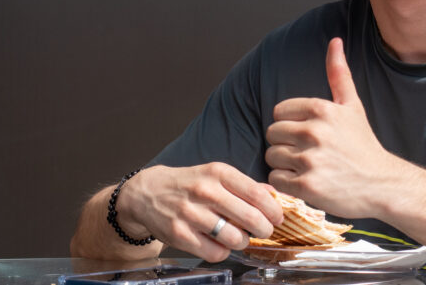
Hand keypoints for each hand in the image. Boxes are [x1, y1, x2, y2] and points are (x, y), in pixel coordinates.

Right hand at [115, 163, 284, 261]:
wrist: (148, 192)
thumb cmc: (188, 184)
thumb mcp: (215, 174)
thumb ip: (245, 185)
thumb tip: (274, 196)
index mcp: (217, 173)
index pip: (257, 194)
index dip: (273, 210)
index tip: (277, 218)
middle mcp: (205, 191)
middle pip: (250, 218)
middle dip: (263, 229)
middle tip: (263, 231)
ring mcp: (191, 213)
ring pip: (235, 238)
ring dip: (242, 242)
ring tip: (239, 237)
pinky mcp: (179, 234)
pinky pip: (215, 252)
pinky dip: (223, 252)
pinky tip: (219, 244)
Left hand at [265, 37, 395, 217]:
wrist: (382, 183)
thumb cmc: (363, 144)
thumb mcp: (352, 105)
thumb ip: (338, 73)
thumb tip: (335, 41)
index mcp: (321, 109)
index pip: (278, 112)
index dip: (290, 124)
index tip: (307, 134)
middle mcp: (314, 131)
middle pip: (272, 133)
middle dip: (284, 144)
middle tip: (306, 152)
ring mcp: (310, 160)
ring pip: (271, 156)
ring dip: (284, 164)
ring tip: (307, 167)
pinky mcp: (307, 186)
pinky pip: (275, 179)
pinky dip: (286, 183)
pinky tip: (306, 181)